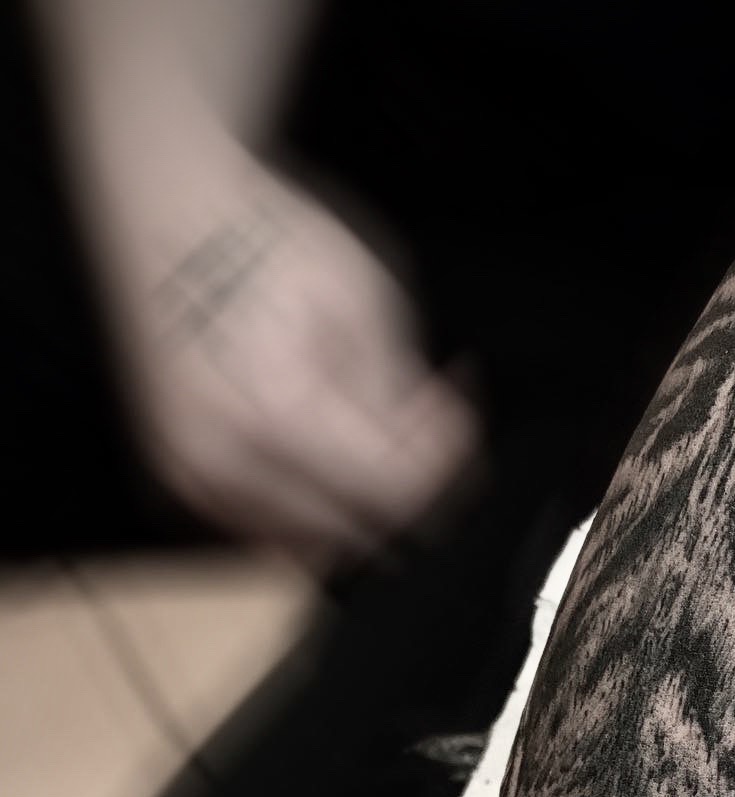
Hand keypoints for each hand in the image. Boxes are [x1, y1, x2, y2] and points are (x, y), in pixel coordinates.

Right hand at [108, 154, 476, 556]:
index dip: (446, 462)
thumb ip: (401, 397)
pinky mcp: (177, 480)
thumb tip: (434, 457)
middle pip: (361, 530)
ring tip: (373, 422)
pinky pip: (268, 530)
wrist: (163, 204)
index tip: (458, 414)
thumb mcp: (364, 302)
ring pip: (317, 541)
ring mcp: (193, 479)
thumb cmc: (261, 238)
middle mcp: (226, 465)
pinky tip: (325, 443)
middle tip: (424, 418)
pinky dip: (311, 503)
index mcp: (278, 416)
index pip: (396, 495)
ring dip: (361, 497)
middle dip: (409, 481)